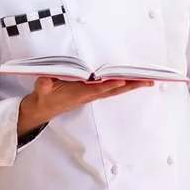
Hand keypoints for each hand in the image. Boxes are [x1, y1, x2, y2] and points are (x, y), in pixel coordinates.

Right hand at [17, 77, 153, 135]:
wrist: (43, 109)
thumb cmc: (44, 97)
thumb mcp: (41, 90)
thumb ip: (44, 85)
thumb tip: (45, 81)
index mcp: (79, 93)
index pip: (98, 89)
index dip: (109, 85)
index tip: (122, 81)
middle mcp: (89, 94)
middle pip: (114, 90)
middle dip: (131, 85)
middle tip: (148, 81)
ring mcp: (92, 94)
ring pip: (115, 89)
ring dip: (131, 85)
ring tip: (147, 80)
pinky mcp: (92, 93)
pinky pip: (111, 88)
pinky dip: (123, 85)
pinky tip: (131, 81)